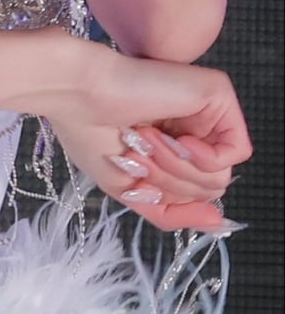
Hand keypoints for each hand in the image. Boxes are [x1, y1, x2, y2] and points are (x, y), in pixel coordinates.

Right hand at [44, 42, 251, 232]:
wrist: (78, 93)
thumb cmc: (90, 133)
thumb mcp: (130, 190)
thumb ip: (172, 212)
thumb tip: (218, 221)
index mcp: (171, 145)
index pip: (192, 194)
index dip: (164, 195)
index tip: (133, 168)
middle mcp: (193, 127)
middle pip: (208, 188)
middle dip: (170, 181)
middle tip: (139, 151)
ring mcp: (207, 111)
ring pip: (221, 174)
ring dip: (178, 169)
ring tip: (148, 138)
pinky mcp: (218, 93)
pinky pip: (234, 151)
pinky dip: (203, 158)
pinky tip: (178, 140)